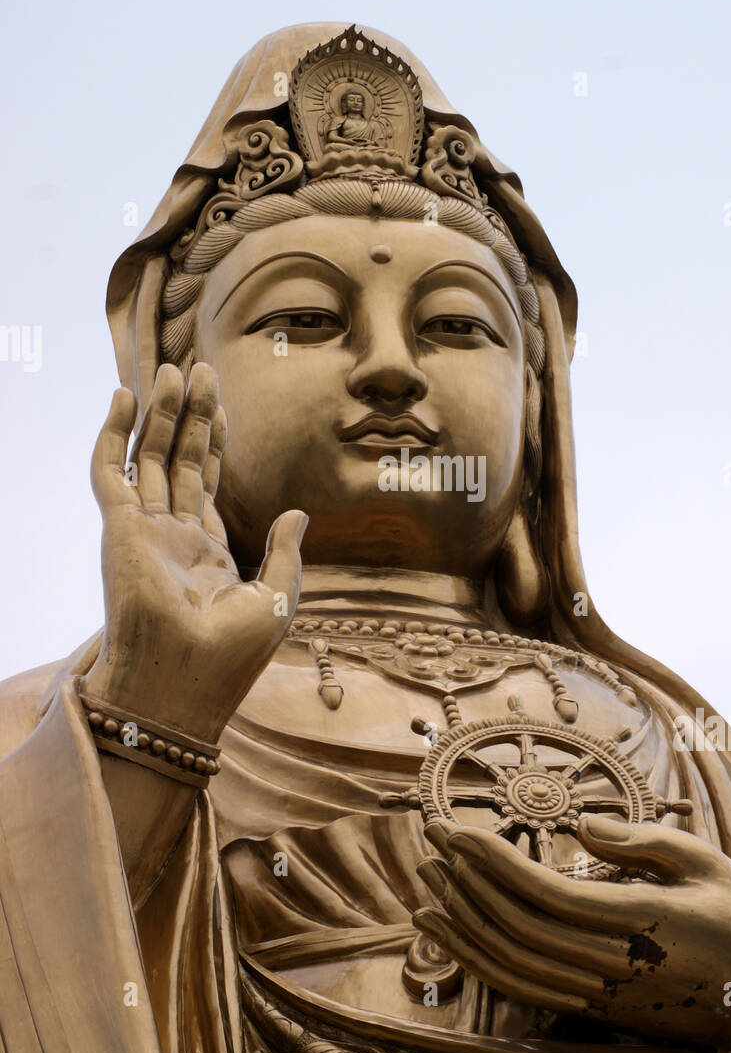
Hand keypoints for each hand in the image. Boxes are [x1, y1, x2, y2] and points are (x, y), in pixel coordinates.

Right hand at [82, 362, 305, 743]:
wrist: (183, 684)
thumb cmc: (231, 658)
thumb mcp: (277, 600)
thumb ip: (286, 553)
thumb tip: (298, 511)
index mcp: (207, 554)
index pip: (208, 484)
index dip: (215, 442)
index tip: (222, 405)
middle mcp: (171, 537)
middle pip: (180, 460)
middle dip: (191, 415)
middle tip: (202, 369)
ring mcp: (142, 531)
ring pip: (149, 457)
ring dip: (159, 413)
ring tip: (173, 369)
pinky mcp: (119, 528)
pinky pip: (110, 470)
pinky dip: (115, 432)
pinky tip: (126, 396)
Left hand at [414, 814, 730, 1052]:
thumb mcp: (706, 864)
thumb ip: (642, 841)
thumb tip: (580, 827)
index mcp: (642, 924)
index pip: (545, 894)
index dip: (494, 861)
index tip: (458, 828)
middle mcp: (614, 967)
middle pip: (517, 926)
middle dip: (466, 878)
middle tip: (430, 833)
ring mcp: (602, 996)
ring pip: (511, 964)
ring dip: (463, 918)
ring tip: (427, 875)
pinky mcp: (596, 1011)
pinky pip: (521, 989)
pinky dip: (477, 960)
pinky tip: (448, 928)